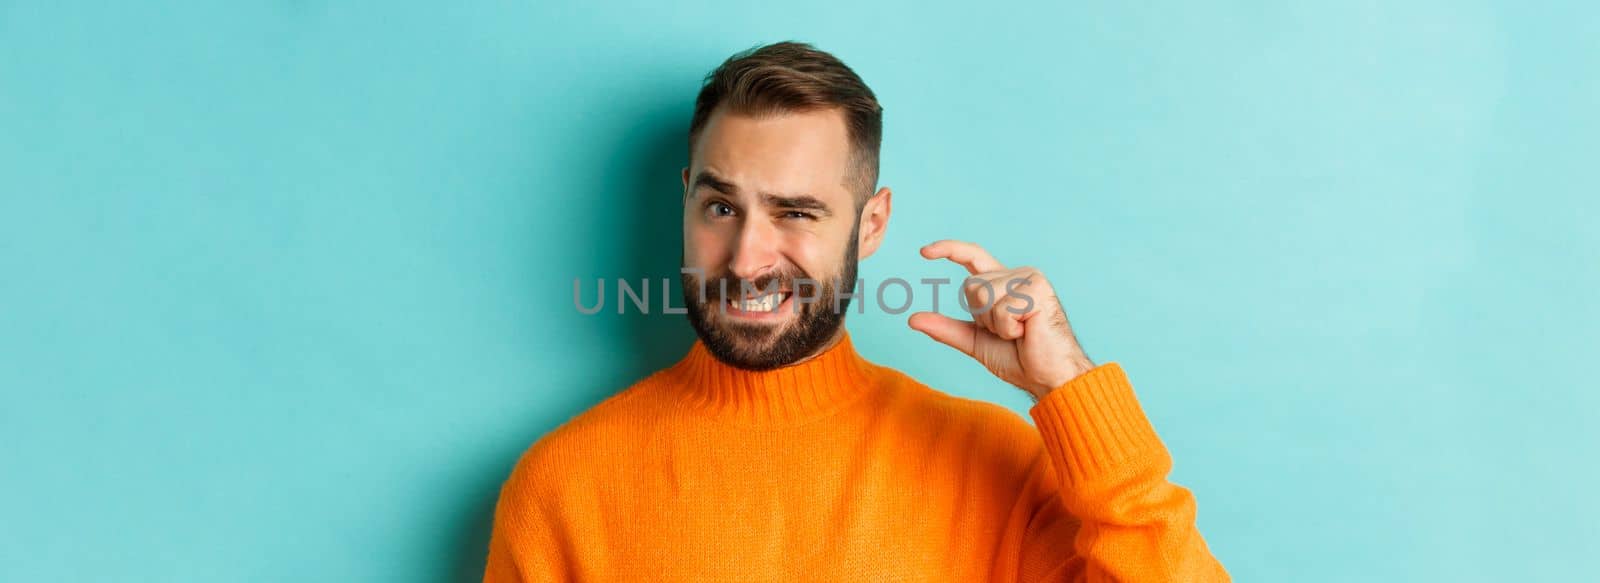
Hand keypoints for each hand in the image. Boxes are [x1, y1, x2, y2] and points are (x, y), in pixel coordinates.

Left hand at [908, 240, 1095, 399]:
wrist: (1049, 376)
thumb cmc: (1019, 359)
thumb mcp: (975, 342)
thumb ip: (946, 329)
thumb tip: (912, 319)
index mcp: (1004, 283)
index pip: (972, 256)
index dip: (948, 250)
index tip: (923, 252)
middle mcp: (1017, 275)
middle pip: (971, 286)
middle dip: (981, 317)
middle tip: (1009, 332)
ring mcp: (1030, 279)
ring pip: (983, 295)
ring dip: (996, 324)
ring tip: (1020, 332)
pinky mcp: (1038, 289)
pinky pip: (1001, 309)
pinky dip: (1008, 328)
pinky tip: (1028, 332)